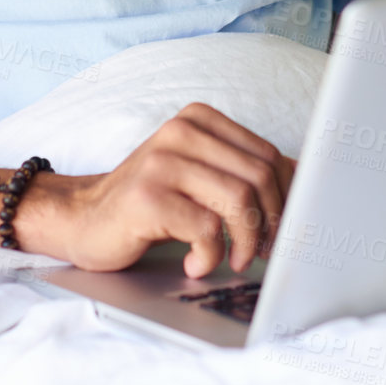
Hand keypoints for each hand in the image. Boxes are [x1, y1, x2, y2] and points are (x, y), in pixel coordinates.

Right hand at [17, 102, 295, 277]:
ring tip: (233, 260)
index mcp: (199, 120)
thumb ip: (241, 172)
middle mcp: (181, 131)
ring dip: (245, 243)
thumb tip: (303, 183)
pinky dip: (210, 256)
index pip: (269, 156)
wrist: (82, 218)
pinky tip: (194, 264)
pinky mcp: (147, 196)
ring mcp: (162, 161)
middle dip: (270, 224)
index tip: (281, 231)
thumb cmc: (150, 203)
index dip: (285, 199)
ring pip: (239, 200)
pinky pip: (206, 229)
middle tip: (260, 253)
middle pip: (260, 177)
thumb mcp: (199, 177)